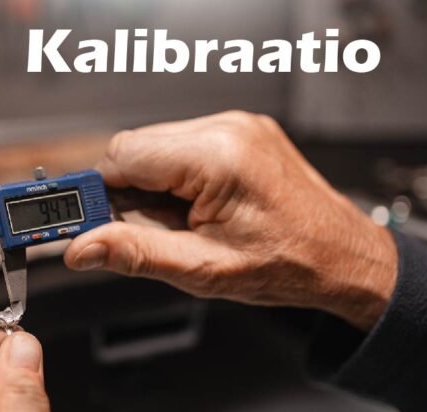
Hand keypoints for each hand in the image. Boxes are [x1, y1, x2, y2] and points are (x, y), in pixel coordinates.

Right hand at [64, 111, 397, 330]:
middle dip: (126, 192)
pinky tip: (193, 207)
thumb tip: (83, 247)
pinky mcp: (240, 131)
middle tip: (145, 231)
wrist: (342, 257)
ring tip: (180, 222)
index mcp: (218, 157)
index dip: (97, 192)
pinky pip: (182, 146)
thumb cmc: (289, 265)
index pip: (122, 155)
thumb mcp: (203, 269)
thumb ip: (135, 254)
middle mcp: (227, 129)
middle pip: (136, 146)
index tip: (85, 221)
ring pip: (155, 146)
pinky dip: (173, 178)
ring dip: (151, 186)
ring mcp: (236, 126)